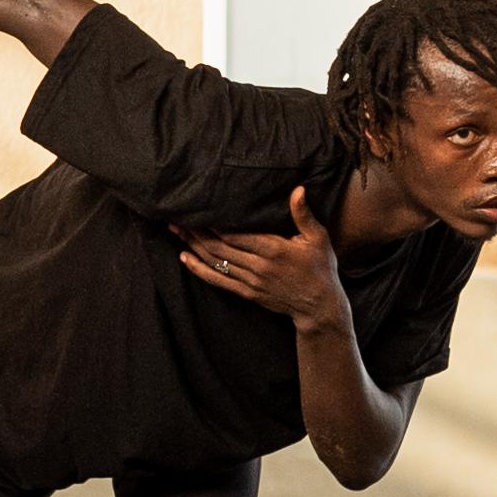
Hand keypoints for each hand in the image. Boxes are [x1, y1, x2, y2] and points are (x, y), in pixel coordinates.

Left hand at [177, 185, 344, 329]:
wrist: (319, 307)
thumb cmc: (321, 268)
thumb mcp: (318, 238)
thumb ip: (303, 214)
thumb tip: (297, 189)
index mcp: (274, 250)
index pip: (236, 235)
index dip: (214, 224)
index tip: (198, 209)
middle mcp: (258, 267)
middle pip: (219, 247)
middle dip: (196, 231)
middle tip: (176, 217)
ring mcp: (251, 282)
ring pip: (216, 262)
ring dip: (193, 246)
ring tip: (175, 231)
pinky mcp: (248, 293)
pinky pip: (219, 281)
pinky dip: (199, 270)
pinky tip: (185, 259)